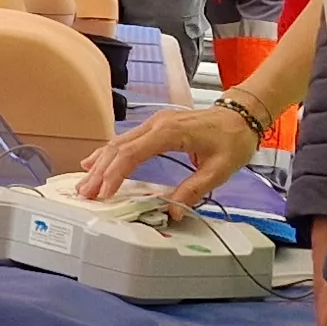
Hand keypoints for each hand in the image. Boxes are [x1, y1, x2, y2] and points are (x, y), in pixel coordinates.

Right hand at [77, 101, 260, 210]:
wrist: (241, 116)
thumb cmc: (233, 138)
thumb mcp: (219, 169)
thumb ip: (194, 189)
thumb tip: (172, 209)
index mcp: (170, 132)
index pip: (132, 154)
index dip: (114, 174)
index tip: (104, 193)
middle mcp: (157, 124)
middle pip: (118, 148)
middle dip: (100, 172)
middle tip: (85, 194)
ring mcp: (155, 124)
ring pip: (118, 143)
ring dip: (100, 164)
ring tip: (85, 183)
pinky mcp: (156, 127)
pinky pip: (126, 140)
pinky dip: (109, 153)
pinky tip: (94, 162)